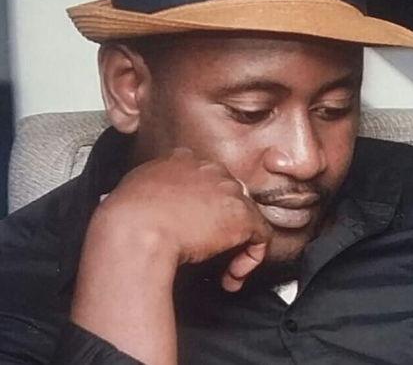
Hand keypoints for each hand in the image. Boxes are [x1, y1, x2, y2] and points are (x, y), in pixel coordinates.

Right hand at [98, 147, 271, 290]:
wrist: (136, 228)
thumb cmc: (127, 214)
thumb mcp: (134, 188)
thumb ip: (150, 189)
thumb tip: (150, 202)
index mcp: (183, 160)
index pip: (206, 178)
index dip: (205, 205)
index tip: (197, 226)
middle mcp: (209, 169)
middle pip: (229, 194)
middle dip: (222, 223)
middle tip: (211, 247)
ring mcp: (228, 190)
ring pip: (246, 215)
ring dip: (237, 245)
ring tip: (225, 269)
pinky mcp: (241, 215)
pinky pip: (260, 236)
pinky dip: (251, 259)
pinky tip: (233, 275)